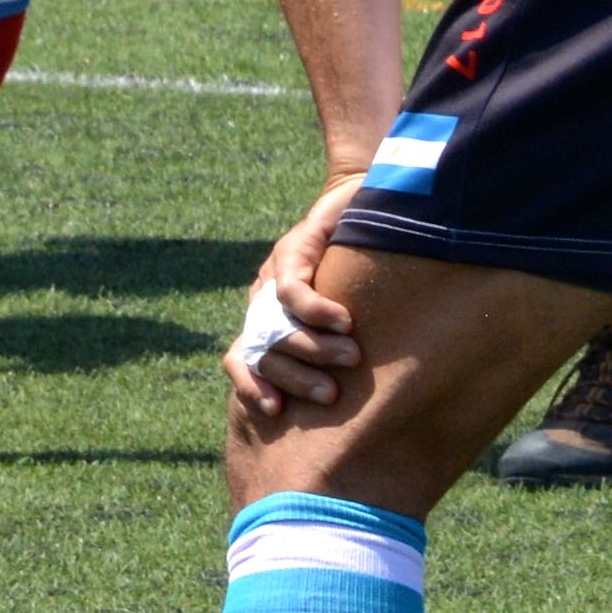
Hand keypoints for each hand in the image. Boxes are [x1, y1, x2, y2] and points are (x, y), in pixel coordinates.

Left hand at [225, 171, 368, 418]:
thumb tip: (351, 403)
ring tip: (351, 358)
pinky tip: (345, 322)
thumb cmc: (367, 266)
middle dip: (294, 378)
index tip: (277, 412)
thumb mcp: (350, 314)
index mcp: (271, 319)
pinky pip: (291, 290)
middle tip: (331, 395)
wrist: (370, 200)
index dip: (251, 387)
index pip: (241, 360)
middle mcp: (265, 298)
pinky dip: (317, 312)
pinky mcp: (294, 246)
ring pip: (274, 325)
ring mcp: (276, 271)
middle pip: (259, 351)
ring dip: (311, 349)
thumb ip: (337, 347)